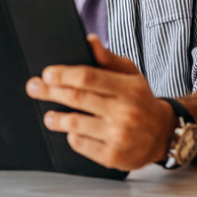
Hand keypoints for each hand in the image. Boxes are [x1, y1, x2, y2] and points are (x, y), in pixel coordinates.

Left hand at [25, 34, 176, 170]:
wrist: (162, 134)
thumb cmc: (141, 101)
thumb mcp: (132, 76)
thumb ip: (109, 59)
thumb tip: (90, 40)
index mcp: (129, 88)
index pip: (89, 77)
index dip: (64, 74)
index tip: (47, 74)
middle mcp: (125, 112)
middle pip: (77, 98)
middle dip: (50, 92)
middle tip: (34, 88)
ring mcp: (119, 135)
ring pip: (75, 123)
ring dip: (56, 118)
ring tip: (49, 116)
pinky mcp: (113, 156)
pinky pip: (81, 144)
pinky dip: (72, 136)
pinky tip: (73, 131)